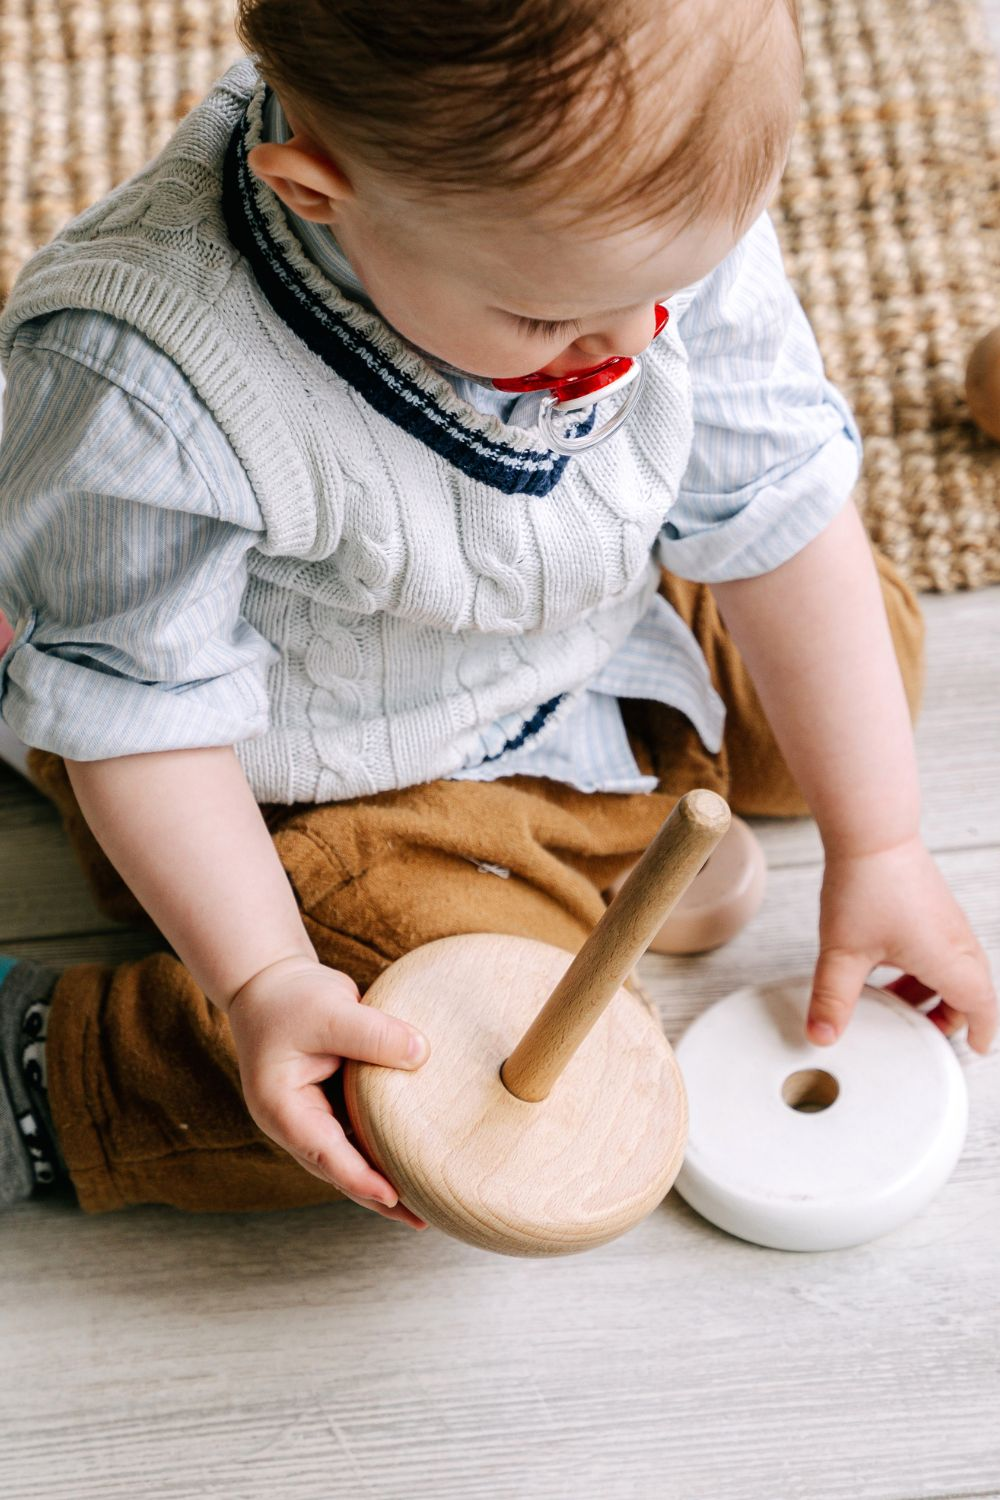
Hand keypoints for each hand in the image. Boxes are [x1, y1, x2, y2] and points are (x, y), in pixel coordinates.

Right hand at [226, 955, 430, 1227]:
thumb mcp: (331, 1009)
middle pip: (340, 1169)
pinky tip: (413, 1156)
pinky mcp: (330, 1103)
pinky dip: (383, 1147)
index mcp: (282, 1108)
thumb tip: (423, 1054)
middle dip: (378, 1196)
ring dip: (383, 1178)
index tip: (394, 1197)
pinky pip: (359, 1133)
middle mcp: (295, 1121)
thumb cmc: (289, 997)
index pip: (325, 1153)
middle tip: (421, 1220)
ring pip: (351, 1156)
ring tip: (426, 1202)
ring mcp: (312, 1116)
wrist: (268, 982)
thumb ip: (374, 1033)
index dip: (360, 1178)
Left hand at [806, 835, 997, 1054]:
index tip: (974, 1049)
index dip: (981, 1031)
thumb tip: (822, 1036)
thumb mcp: (843, 952)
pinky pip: (942, 946)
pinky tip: (887, 966)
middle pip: (971, 989)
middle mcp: (956, 940)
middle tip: (923, 1031)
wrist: (872, 832)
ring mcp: (946, 919)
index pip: (981, 1006)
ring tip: (897, 1001)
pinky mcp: (933, 904)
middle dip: (951, 1015)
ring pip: (955, 967)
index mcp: (947, 959)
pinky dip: (925, 966)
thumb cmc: (867, 885)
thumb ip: (832, 999)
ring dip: (934, 990)